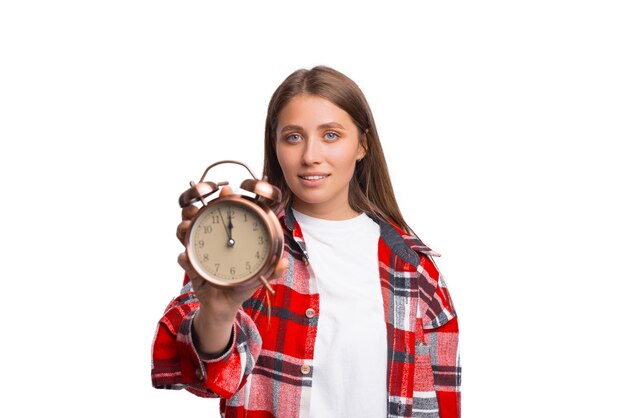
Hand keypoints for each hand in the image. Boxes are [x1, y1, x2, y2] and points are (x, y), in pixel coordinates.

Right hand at [176, 185, 287, 353]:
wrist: (226, 304)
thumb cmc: (243, 281)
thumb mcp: (261, 273)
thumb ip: (272, 268)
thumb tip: (284, 263)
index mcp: (229, 231)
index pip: (224, 207)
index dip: (223, 195)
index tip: (226, 189)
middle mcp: (211, 235)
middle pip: (196, 211)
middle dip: (193, 204)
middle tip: (197, 203)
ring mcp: (199, 248)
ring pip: (184, 230)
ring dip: (184, 226)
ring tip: (187, 227)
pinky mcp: (191, 265)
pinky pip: (183, 258)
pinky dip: (184, 257)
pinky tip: (187, 257)